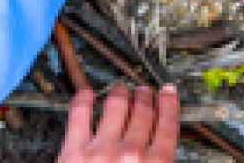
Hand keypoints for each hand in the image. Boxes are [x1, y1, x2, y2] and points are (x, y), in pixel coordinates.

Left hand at [58, 85, 179, 161]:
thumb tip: (160, 154)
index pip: (167, 125)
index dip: (168, 104)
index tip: (167, 93)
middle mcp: (131, 153)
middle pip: (142, 113)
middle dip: (144, 97)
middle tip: (143, 90)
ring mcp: (102, 150)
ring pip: (116, 107)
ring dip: (120, 94)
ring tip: (120, 89)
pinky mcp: (74, 152)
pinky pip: (80, 115)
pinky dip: (84, 100)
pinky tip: (86, 93)